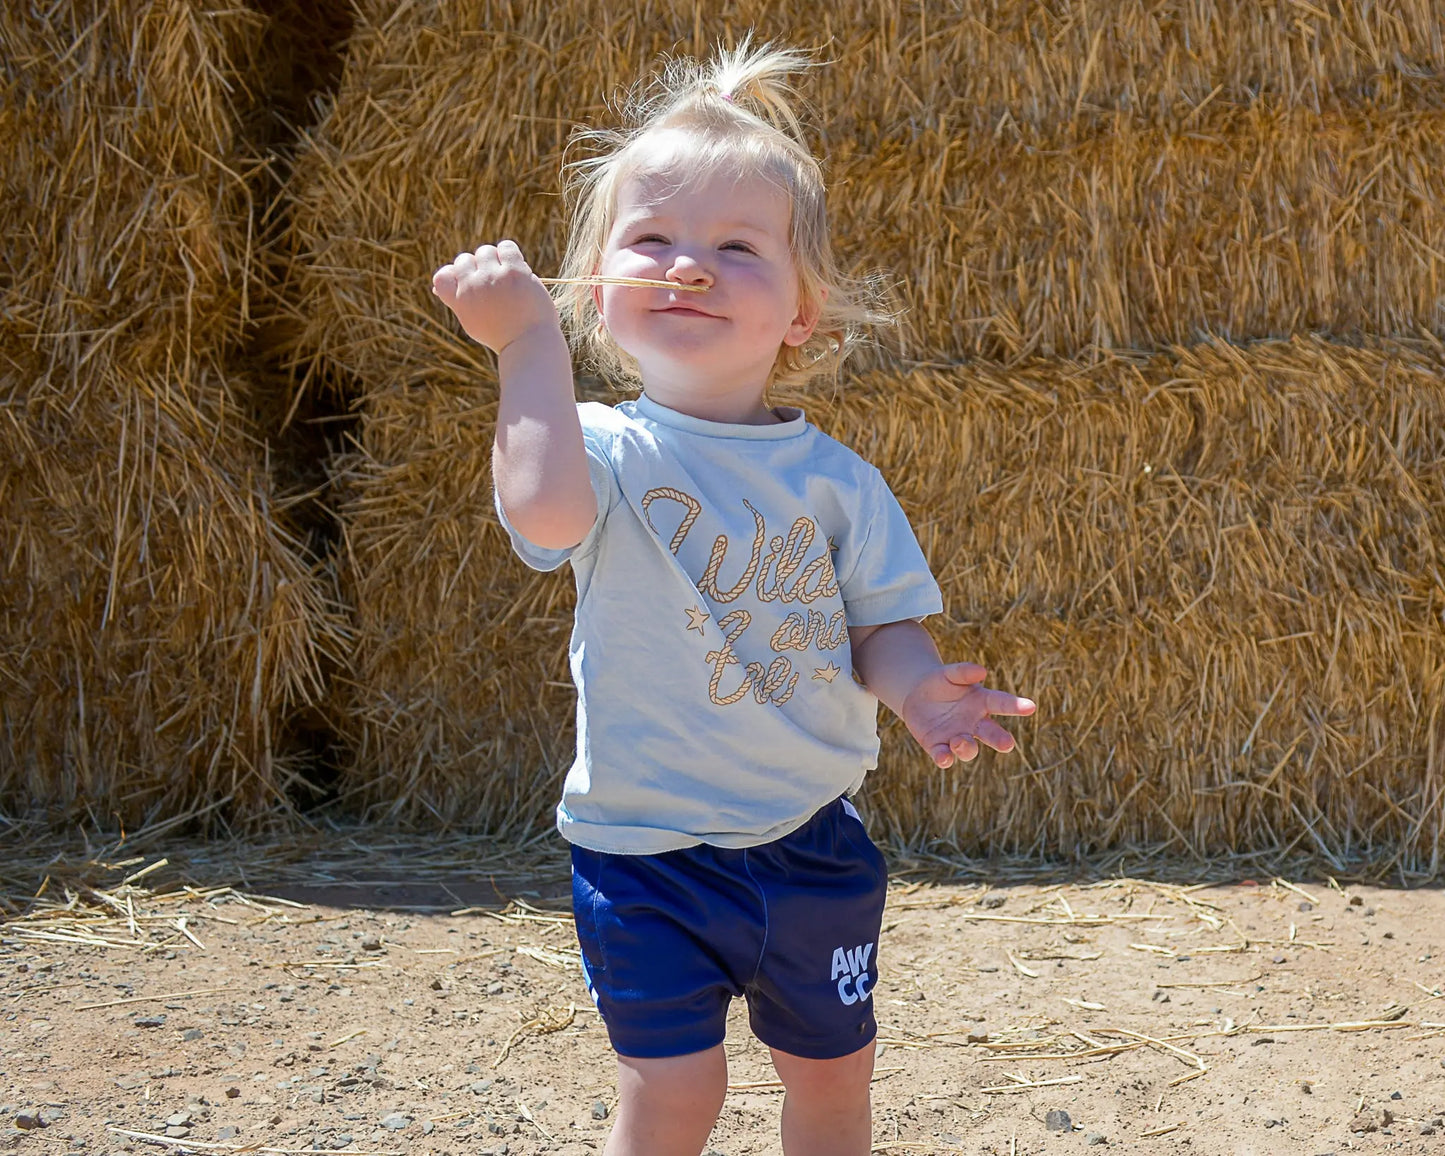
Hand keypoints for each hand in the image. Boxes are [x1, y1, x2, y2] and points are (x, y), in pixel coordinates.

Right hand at [431, 240, 558, 352]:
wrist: (530, 344)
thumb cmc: (502, 335)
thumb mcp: (472, 321)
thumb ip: (457, 300)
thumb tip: (441, 281)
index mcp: (459, 301)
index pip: (442, 277)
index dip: (455, 276)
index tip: (471, 285)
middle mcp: (472, 287)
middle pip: (464, 260)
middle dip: (478, 269)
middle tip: (495, 286)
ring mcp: (493, 278)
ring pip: (485, 252)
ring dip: (496, 261)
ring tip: (508, 278)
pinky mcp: (514, 272)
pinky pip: (506, 247)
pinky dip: (510, 254)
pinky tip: (518, 269)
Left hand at [899, 663, 1035, 768]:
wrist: (917, 695)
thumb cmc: (941, 682)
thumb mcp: (950, 673)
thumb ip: (964, 671)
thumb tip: (982, 671)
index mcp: (983, 702)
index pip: (1002, 703)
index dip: (1016, 705)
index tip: (1031, 707)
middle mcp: (974, 724)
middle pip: (991, 734)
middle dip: (1000, 740)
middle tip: (1007, 744)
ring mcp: (957, 737)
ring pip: (969, 749)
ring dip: (967, 748)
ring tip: (959, 740)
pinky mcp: (938, 746)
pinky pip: (944, 756)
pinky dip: (945, 759)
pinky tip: (944, 757)